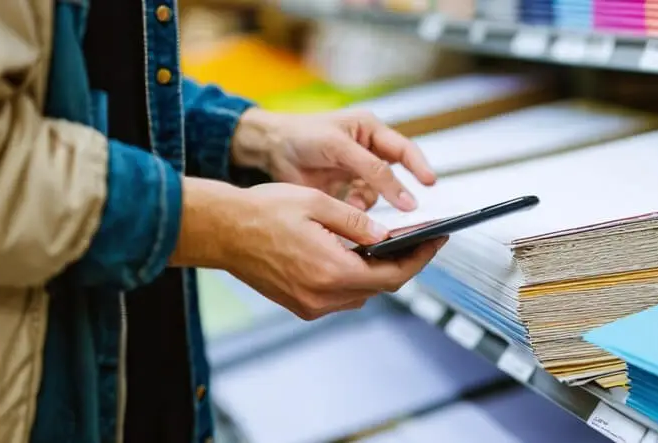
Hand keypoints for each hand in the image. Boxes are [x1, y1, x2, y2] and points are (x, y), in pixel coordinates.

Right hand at [211, 182, 444, 319]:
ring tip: (391, 243)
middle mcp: (323, 296)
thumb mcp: (318, 204)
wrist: (220, 231)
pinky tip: (357, 255)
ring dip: (378, 271)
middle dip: (404, 263)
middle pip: (381, 286)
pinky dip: (355, 277)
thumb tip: (389, 233)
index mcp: (331, 270)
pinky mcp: (300, 305)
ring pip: (362, 293)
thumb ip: (358, 221)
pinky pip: (340, 296)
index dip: (420, 258)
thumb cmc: (262, 212)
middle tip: (419, 239)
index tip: (436, 240)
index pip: (393, 274)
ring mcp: (310, 305)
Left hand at [231, 108, 436, 211]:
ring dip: (374, 203)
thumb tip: (402, 195)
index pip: (404, 149)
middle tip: (410, 210)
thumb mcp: (340, 147)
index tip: (431, 185)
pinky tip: (350, 212)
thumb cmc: (303, 135)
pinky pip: (362, 205)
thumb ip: (372, 170)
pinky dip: (358, 211)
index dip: (420, 167)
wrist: (269, 149)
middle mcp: (369, 151)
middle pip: (396, 174)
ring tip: (362, 209)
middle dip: (401, 192)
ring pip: (380, 194)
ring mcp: (358, 172)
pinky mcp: (345, 191)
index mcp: (371, 130)